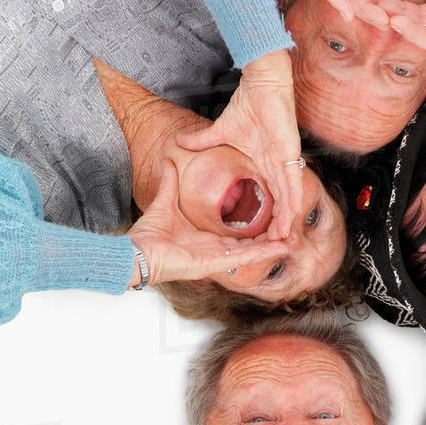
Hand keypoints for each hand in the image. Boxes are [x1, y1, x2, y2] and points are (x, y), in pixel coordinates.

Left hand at [129, 161, 284, 284]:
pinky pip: (242, 259)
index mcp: (205, 238)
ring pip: (250, 252)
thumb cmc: (148, 234)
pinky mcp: (214, 264)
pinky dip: (262, 254)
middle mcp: (213, 250)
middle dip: (266, 236)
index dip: (250, 224)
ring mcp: (215, 258)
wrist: (137, 251)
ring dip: (270, 245)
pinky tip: (278, 249)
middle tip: (283, 226)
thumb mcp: (164, 201)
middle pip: (247, 244)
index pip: (233, 233)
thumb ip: (170, 182)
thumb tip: (168, 161)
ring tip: (288, 238)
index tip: (264, 213)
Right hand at [175, 51, 301, 239]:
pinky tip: (290, 218)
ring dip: (286, 220)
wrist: (262, 85)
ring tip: (282, 241)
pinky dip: (292, 200)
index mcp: (265, 165)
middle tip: (272, 248)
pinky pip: (293, 182)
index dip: (266, 216)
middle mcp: (277, 167)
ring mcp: (285, 162)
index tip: (256, 234)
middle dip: (277, 226)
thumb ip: (202, 140)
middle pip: (280, 203)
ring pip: (289, 198)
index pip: (267, 196)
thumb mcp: (220, 131)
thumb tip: (178, 143)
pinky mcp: (289, 154)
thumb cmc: (248, 106)